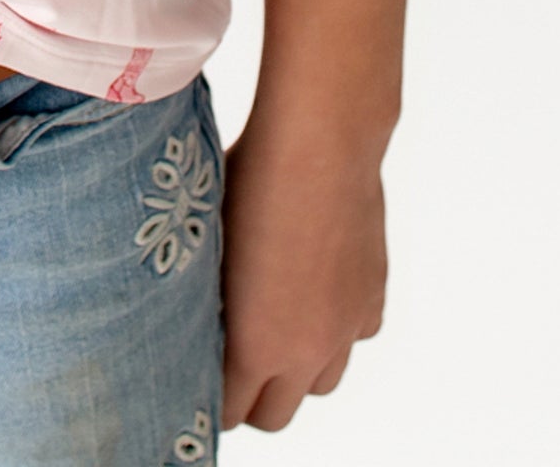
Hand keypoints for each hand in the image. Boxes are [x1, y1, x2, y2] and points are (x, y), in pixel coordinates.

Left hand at [217, 122, 388, 432]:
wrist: (320, 142)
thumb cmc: (250, 180)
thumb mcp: (209, 241)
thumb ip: (206, 296)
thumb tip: (188, 312)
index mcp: (257, 346)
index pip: (230, 411)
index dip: (209, 396)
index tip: (195, 373)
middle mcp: (306, 350)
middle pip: (275, 416)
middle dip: (251, 397)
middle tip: (230, 364)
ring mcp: (345, 329)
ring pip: (320, 383)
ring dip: (297, 369)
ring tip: (274, 329)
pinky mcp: (372, 299)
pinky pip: (354, 339)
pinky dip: (335, 329)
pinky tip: (315, 292)